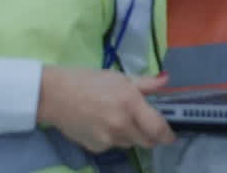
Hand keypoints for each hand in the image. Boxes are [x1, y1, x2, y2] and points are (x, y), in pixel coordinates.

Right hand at [35, 67, 175, 152]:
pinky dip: (113, 139)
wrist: (54, 95)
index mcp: (131, 104)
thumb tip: (166, 81)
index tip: (171, 136)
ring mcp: (107, 139)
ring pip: (130, 144)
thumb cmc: (89, 81)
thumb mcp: (120, 78)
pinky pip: (112, 146)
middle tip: (147, 125)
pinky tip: (103, 125)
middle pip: (146, 141)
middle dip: (151, 136)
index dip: (167, 135)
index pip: (157, 128)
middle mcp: (122, 125)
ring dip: (131, 136)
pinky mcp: (95, 147)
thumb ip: (146, 83)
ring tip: (120, 120)